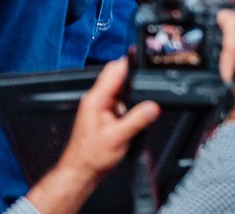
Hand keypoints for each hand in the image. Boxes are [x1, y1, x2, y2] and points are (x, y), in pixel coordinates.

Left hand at [23, 58, 161, 213]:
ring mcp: (100, 105)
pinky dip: (130, 101)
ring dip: (132, 91)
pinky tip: (135, 112)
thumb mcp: (118, 137)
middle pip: (118, 75)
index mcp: (96, 99)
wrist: (81, 172)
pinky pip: (120, 100)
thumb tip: (154, 106)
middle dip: (134, 76)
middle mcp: (96, 99)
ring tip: (143, 101)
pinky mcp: (104, 113)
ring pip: (120, 87)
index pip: (115, 70)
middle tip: (149, 82)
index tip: (146, 61)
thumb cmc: (91, 156)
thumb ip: (138, 119)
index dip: (131, 63)